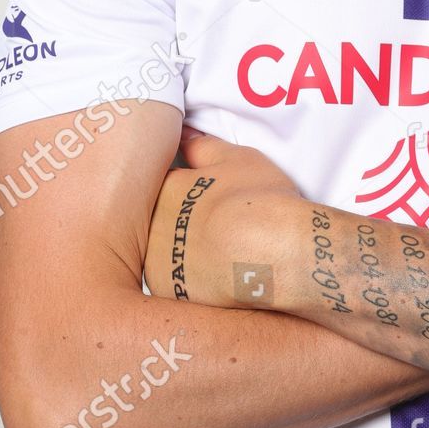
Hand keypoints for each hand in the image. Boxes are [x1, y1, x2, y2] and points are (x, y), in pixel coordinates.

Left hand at [143, 128, 300, 305]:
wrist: (275, 252)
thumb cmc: (260, 200)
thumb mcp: (236, 158)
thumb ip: (203, 146)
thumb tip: (184, 134)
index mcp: (166, 189)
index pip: (168, 186)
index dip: (192, 192)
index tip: (214, 201)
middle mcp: (152, 225)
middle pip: (164, 222)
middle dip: (185, 224)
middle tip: (221, 228)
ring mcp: (159, 262)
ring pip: (169, 255)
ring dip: (189, 255)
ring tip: (225, 253)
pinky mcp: (171, 293)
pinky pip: (179, 285)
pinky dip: (196, 282)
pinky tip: (222, 276)